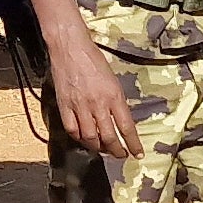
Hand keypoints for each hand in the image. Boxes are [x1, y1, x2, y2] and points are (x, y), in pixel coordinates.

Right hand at [47, 39, 140, 158]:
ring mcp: (80, 106)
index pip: (126, 127)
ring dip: (99, 148)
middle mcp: (98, 104)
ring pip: (90, 137)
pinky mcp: (64, 106)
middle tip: (121, 155)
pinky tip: (85, 140)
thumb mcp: (113, 79)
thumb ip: (116, 101)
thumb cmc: (93, 59)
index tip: (138, 154)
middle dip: (117, 150)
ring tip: (104, 149)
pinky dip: (79, 139)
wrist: (70, 47)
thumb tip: (120, 120)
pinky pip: (72, 130)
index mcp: (114, 95)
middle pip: (109, 137)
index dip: (133, 144)